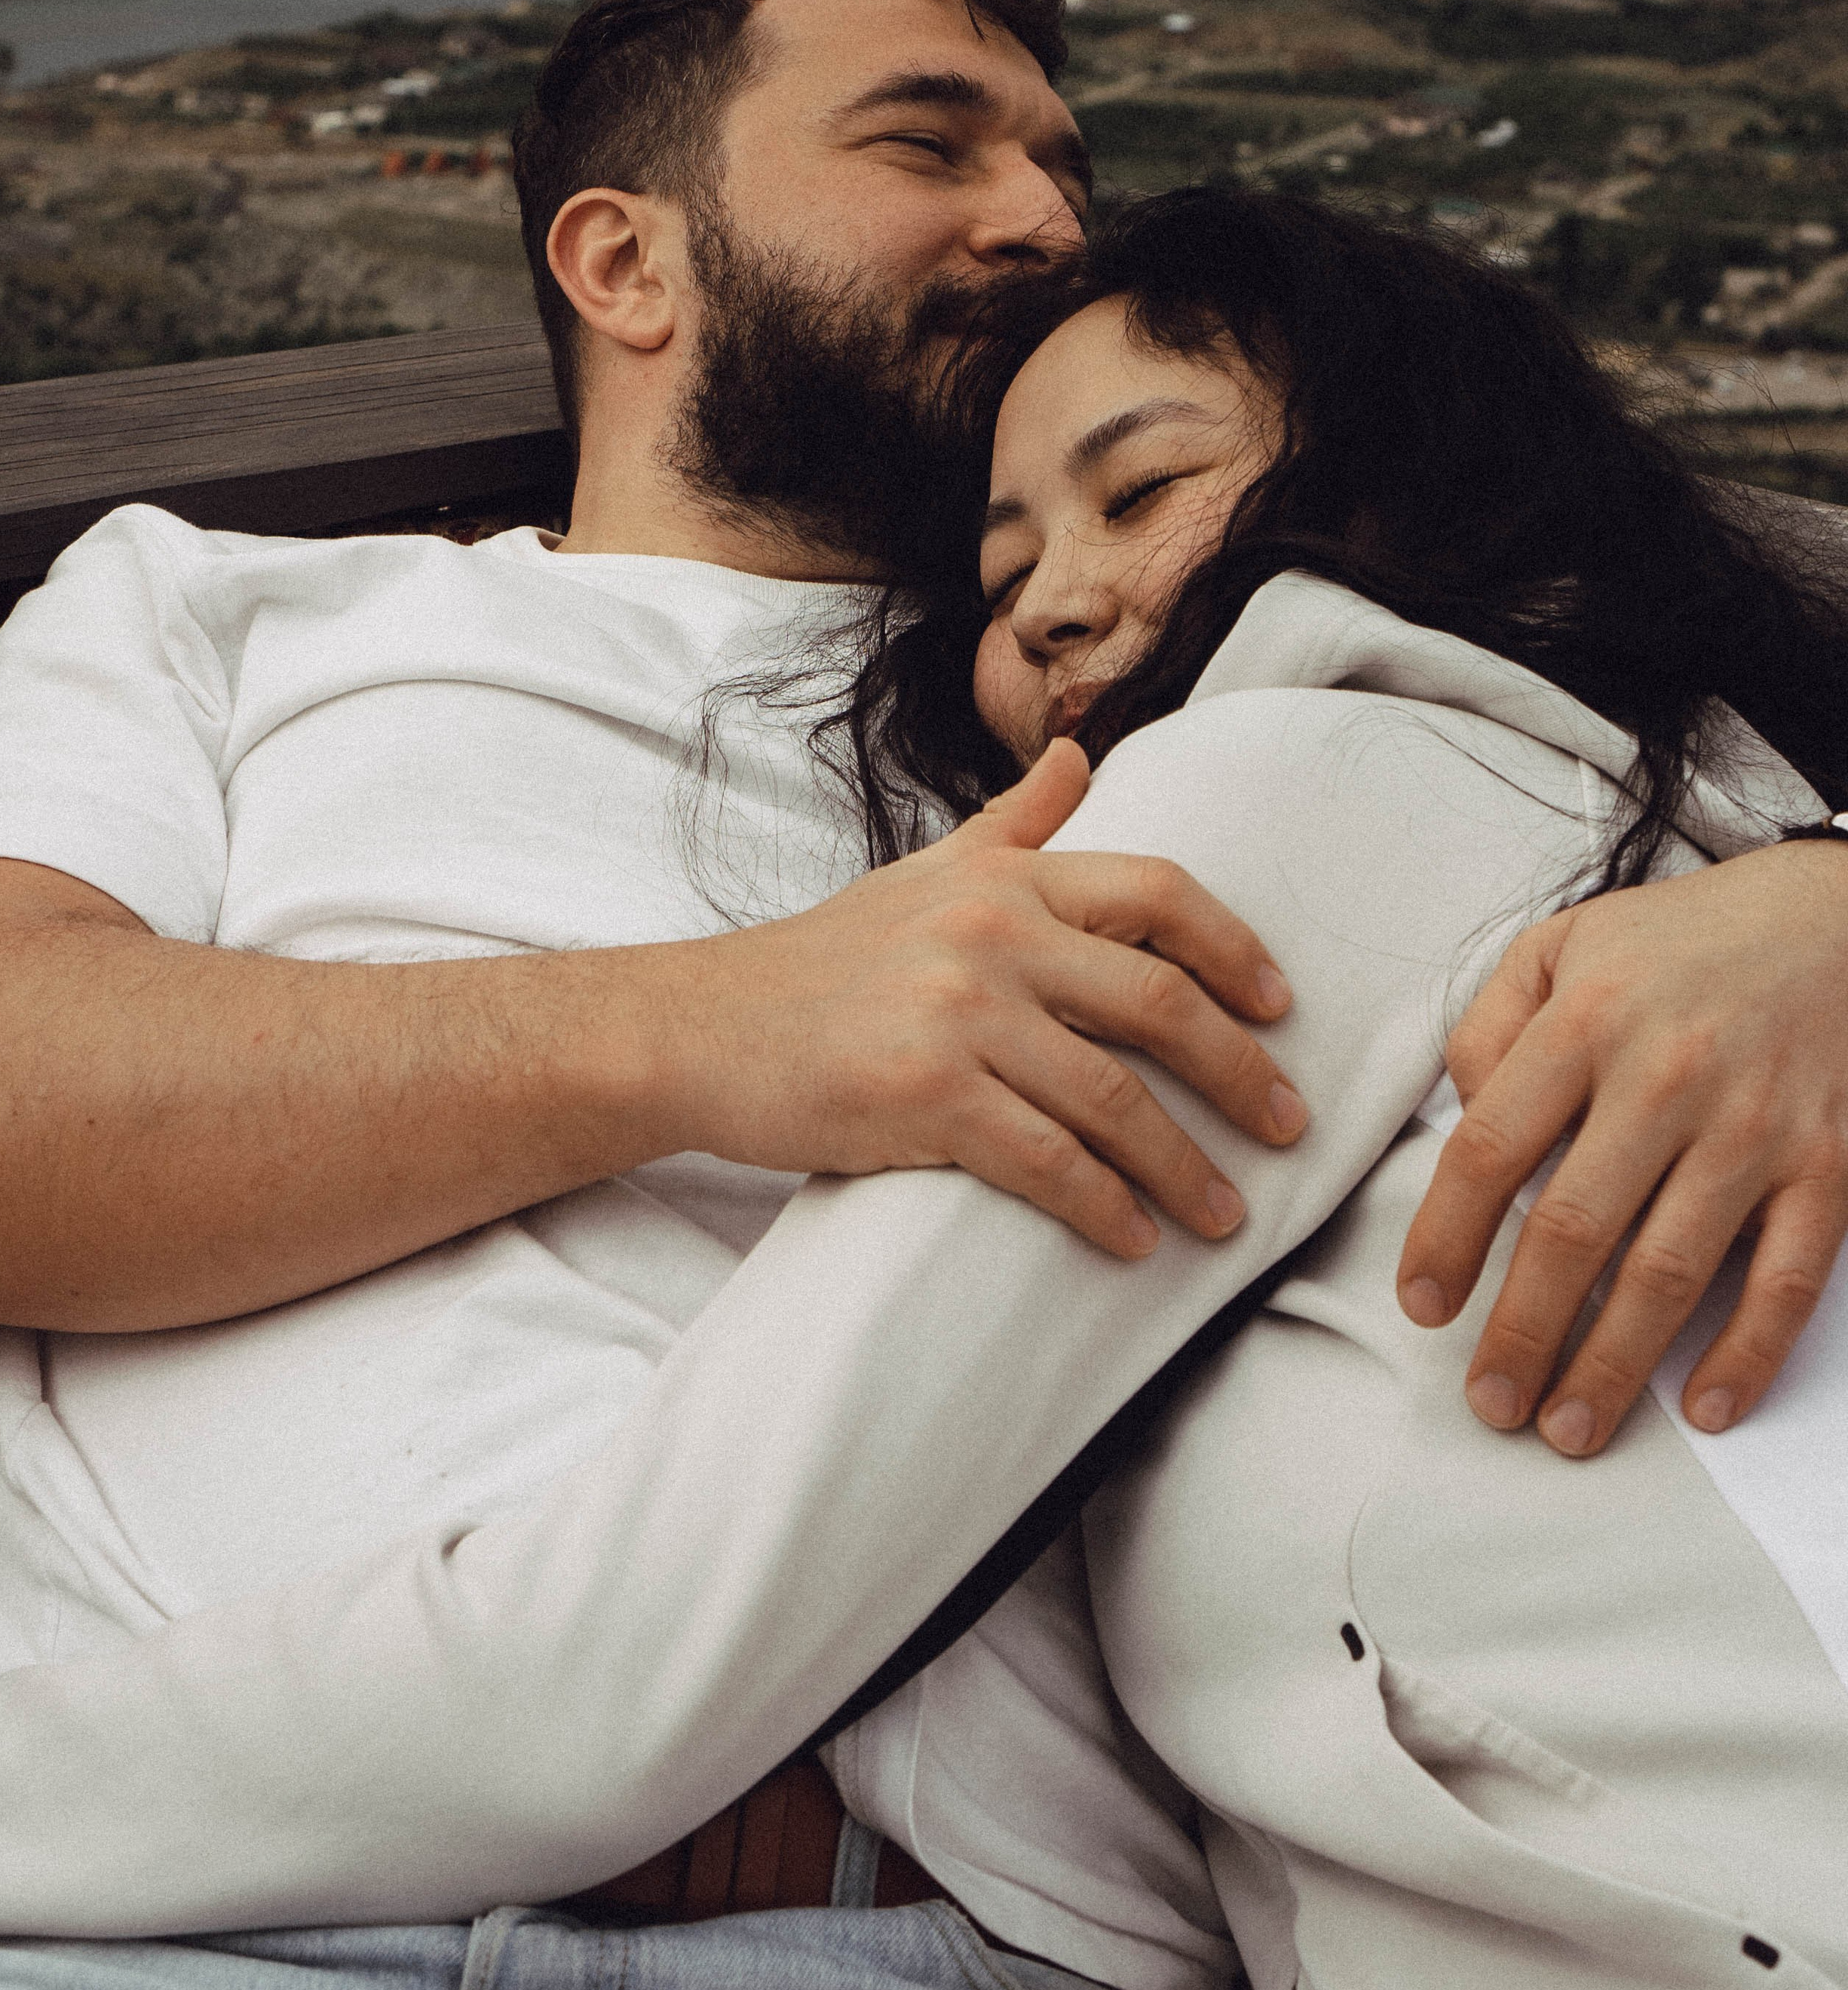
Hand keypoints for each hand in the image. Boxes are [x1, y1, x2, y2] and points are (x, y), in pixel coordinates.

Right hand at [671, 737, 1300, 1259]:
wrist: (700, 1027)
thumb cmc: (823, 958)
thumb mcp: (925, 871)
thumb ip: (1015, 821)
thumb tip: (1080, 752)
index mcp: (1004, 879)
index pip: (1156, 891)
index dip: (1233, 947)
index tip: (1279, 1005)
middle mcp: (990, 935)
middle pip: (1158, 1001)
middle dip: (1240, 1072)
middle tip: (1290, 1126)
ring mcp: (957, 1017)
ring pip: (1112, 1097)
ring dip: (1185, 1165)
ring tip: (1226, 1213)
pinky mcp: (922, 1098)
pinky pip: (1044, 1161)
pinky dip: (1102, 1206)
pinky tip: (1133, 1237)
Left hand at [1396, 843, 1847, 1455]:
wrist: (1831, 918)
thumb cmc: (1678, 944)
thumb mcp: (1559, 947)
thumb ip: (1491, 1027)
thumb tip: (1466, 1119)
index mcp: (1586, 1022)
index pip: (1491, 1148)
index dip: (1446, 1237)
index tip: (1423, 1305)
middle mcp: (1666, 1077)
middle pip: (1573, 1229)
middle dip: (1522, 1331)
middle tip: (1489, 1402)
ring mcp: (1753, 1128)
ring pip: (1669, 1271)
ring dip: (1611, 1365)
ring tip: (1566, 1429)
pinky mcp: (1828, 1166)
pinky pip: (1784, 1280)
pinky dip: (1746, 1353)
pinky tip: (1703, 1406)